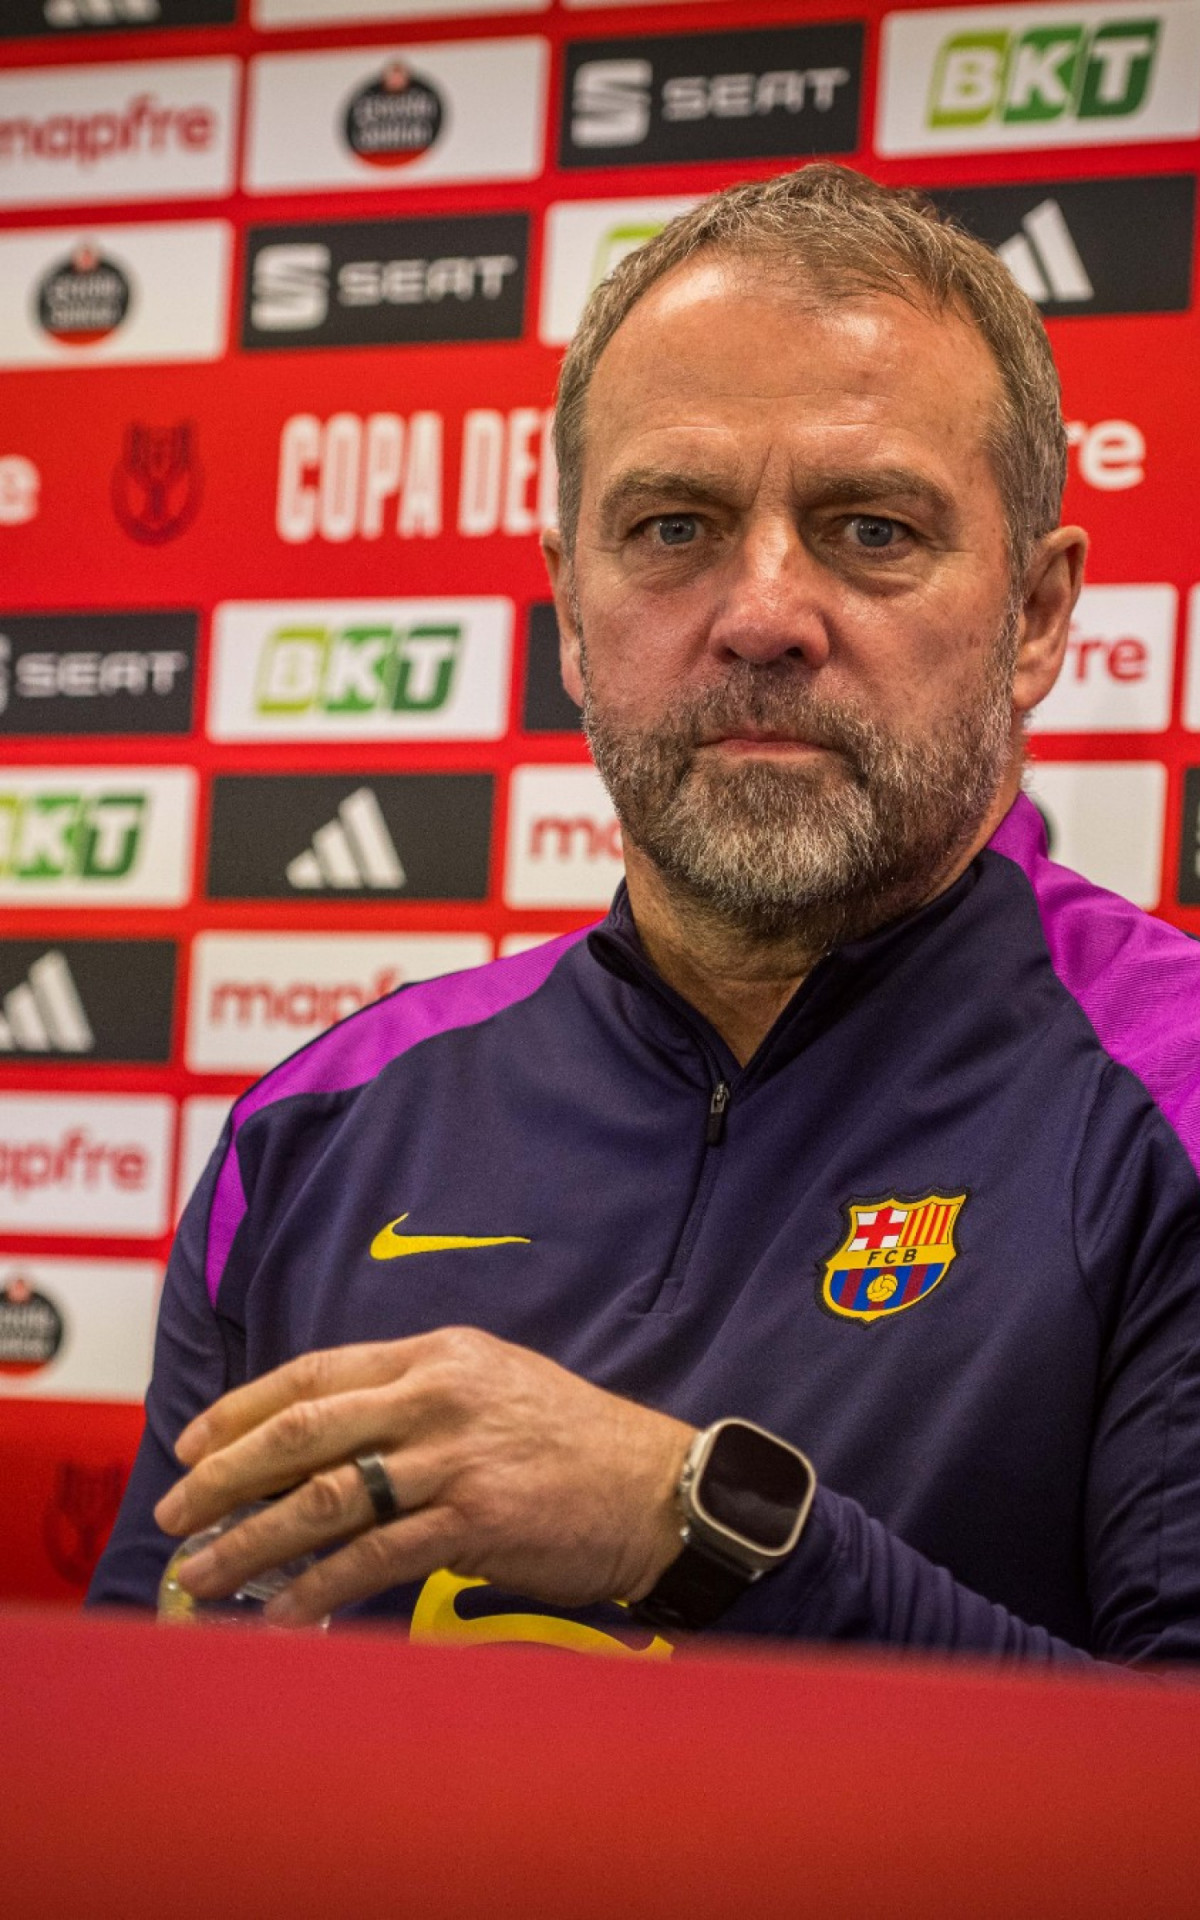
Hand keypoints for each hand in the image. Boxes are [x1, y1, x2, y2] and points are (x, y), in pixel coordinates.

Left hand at [153, 1327, 694, 1626]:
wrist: (660, 1486)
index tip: (191, 1443)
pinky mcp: (474, 1519)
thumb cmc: (573, 1442)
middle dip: (224, 1475)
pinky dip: (318, 1590)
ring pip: (323, 1497)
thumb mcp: (492, 1386)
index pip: (313, 1374)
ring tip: (204, 1575)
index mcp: (436, 1354)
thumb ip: (415, 1399)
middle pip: (302, 1430)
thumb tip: (324, 1441)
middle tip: (174, 1511)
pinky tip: (282, 1617)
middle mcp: (437, 1395)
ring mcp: (454, 1456)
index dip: (241, 1410)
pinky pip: (373, 1558)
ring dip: (252, 1541)